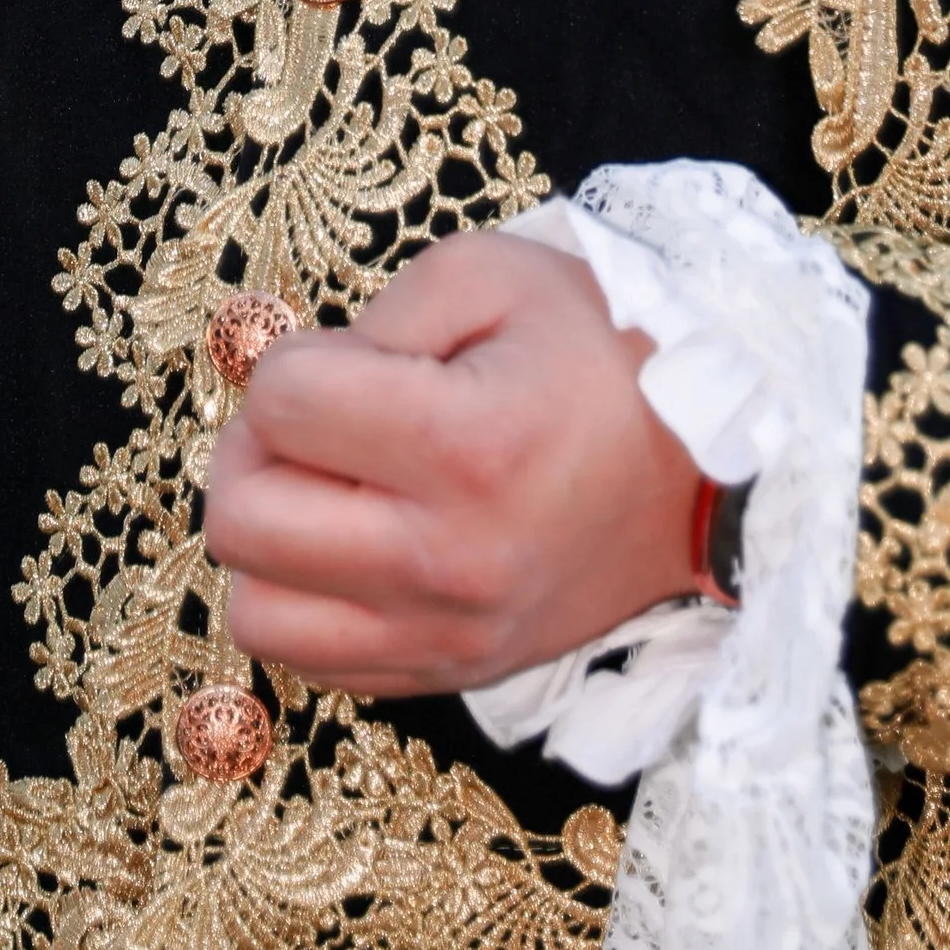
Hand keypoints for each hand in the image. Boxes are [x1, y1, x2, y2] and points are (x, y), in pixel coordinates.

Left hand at [202, 233, 700, 696]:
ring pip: (256, 613)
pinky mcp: (451, 675)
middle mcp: (448, 560)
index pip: (282, 405)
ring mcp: (448, 633)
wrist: (707, 470)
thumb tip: (282, 382)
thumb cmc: (602, 355)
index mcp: (468, 446)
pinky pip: (312, 664)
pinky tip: (357, 547)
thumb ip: (378, 313)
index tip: (352, 358)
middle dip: (256, 449)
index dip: (295, 361)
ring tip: (325, 491)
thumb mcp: (495, 275)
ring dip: (270, 540)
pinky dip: (311, 604)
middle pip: (242, 519)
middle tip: (314, 420)